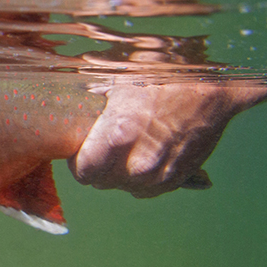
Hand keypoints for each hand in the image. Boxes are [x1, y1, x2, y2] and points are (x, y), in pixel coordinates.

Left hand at [69, 78, 266, 197]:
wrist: (211, 88)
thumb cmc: (160, 76)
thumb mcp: (115, 80)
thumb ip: (84, 99)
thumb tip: (55, 104)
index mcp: (119, 137)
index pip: (83, 173)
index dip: (79, 162)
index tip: (82, 149)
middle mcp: (140, 163)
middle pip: (102, 182)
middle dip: (99, 166)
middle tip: (104, 143)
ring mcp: (160, 174)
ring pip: (125, 187)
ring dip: (121, 173)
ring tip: (128, 145)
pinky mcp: (177, 179)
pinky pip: (147, 190)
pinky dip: (143, 178)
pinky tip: (146, 152)